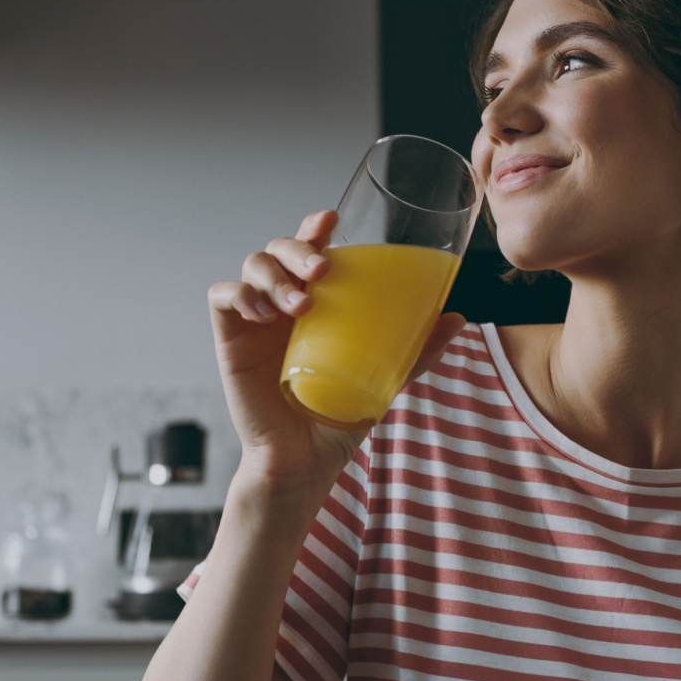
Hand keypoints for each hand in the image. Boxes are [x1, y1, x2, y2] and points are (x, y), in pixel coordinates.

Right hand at [208, 210, 464, 489]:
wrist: (305, 461)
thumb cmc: (340, 418)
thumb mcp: (387, 378)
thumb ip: (419, 350)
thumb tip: (458, 318)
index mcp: (319, 304)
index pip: (311, 250)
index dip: (315, 227)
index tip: (331, 219)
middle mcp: (285, 304)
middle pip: (279, 248)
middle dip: (297, 247)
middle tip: (322, 270)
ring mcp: (256, 320)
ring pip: (252, 264)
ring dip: (275, 274)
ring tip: (301, 304)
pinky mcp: (230, 340)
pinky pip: (222, 297)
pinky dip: (239, 294)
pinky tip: (262, 313)